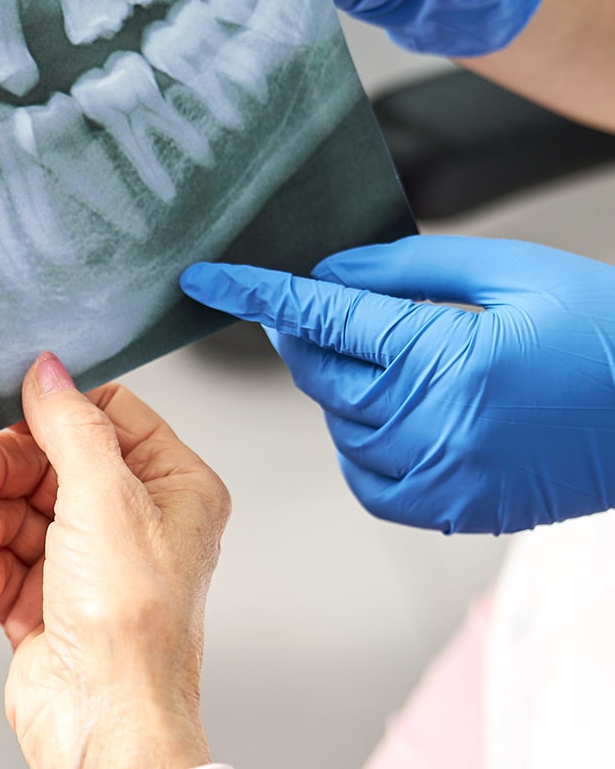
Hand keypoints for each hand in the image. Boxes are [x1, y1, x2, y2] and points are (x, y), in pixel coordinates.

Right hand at [0, 352, 229, 768]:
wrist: (101, 724)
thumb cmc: (131, 630)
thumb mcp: (103, 498)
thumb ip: (70, 424)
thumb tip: (48, 368)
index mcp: (172, 487)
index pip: (104, 415)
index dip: (50, 417)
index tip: (11, 422)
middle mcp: (133, 521)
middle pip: (43, 461)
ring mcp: (87, 561)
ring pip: (12, 507)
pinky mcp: (45, 600)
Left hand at [181, 236, 614, 533]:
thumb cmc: (600, 332)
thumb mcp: (508, 273)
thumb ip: (407, 273)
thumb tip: (331, 276)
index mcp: (443, 356)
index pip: (319, 317)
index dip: (254, 293)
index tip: (207, 280)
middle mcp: (432, 424)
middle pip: (320, 370)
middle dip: (312, 335)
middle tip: (342, 313)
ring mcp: (441, 475)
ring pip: (339, 423)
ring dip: (347, 388)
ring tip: (407, 364)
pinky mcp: (453, 510)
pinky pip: (368, 477)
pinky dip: (364, 442)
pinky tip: (406, 413)